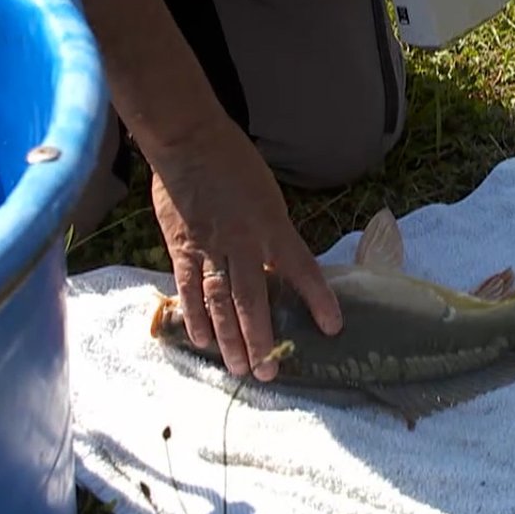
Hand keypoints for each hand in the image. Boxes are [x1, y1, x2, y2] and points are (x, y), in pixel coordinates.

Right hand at [147, 120, 342, 380]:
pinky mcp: (181, 248)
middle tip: (269, 372)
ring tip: (239, 368)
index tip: (333, 327)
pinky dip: (195, 317)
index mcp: (272, 225)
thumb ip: (273, 232)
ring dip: (230, 338)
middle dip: (263, 339)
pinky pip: (188, 290)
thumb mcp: (267, 195)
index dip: (317, 299)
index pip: (301, 269)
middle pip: (254, 300)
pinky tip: (202, 341)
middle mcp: (243, 242)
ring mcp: (209, 248)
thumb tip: (278, 264)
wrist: (188, 140)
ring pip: (221, 302)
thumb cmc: (233, 161)